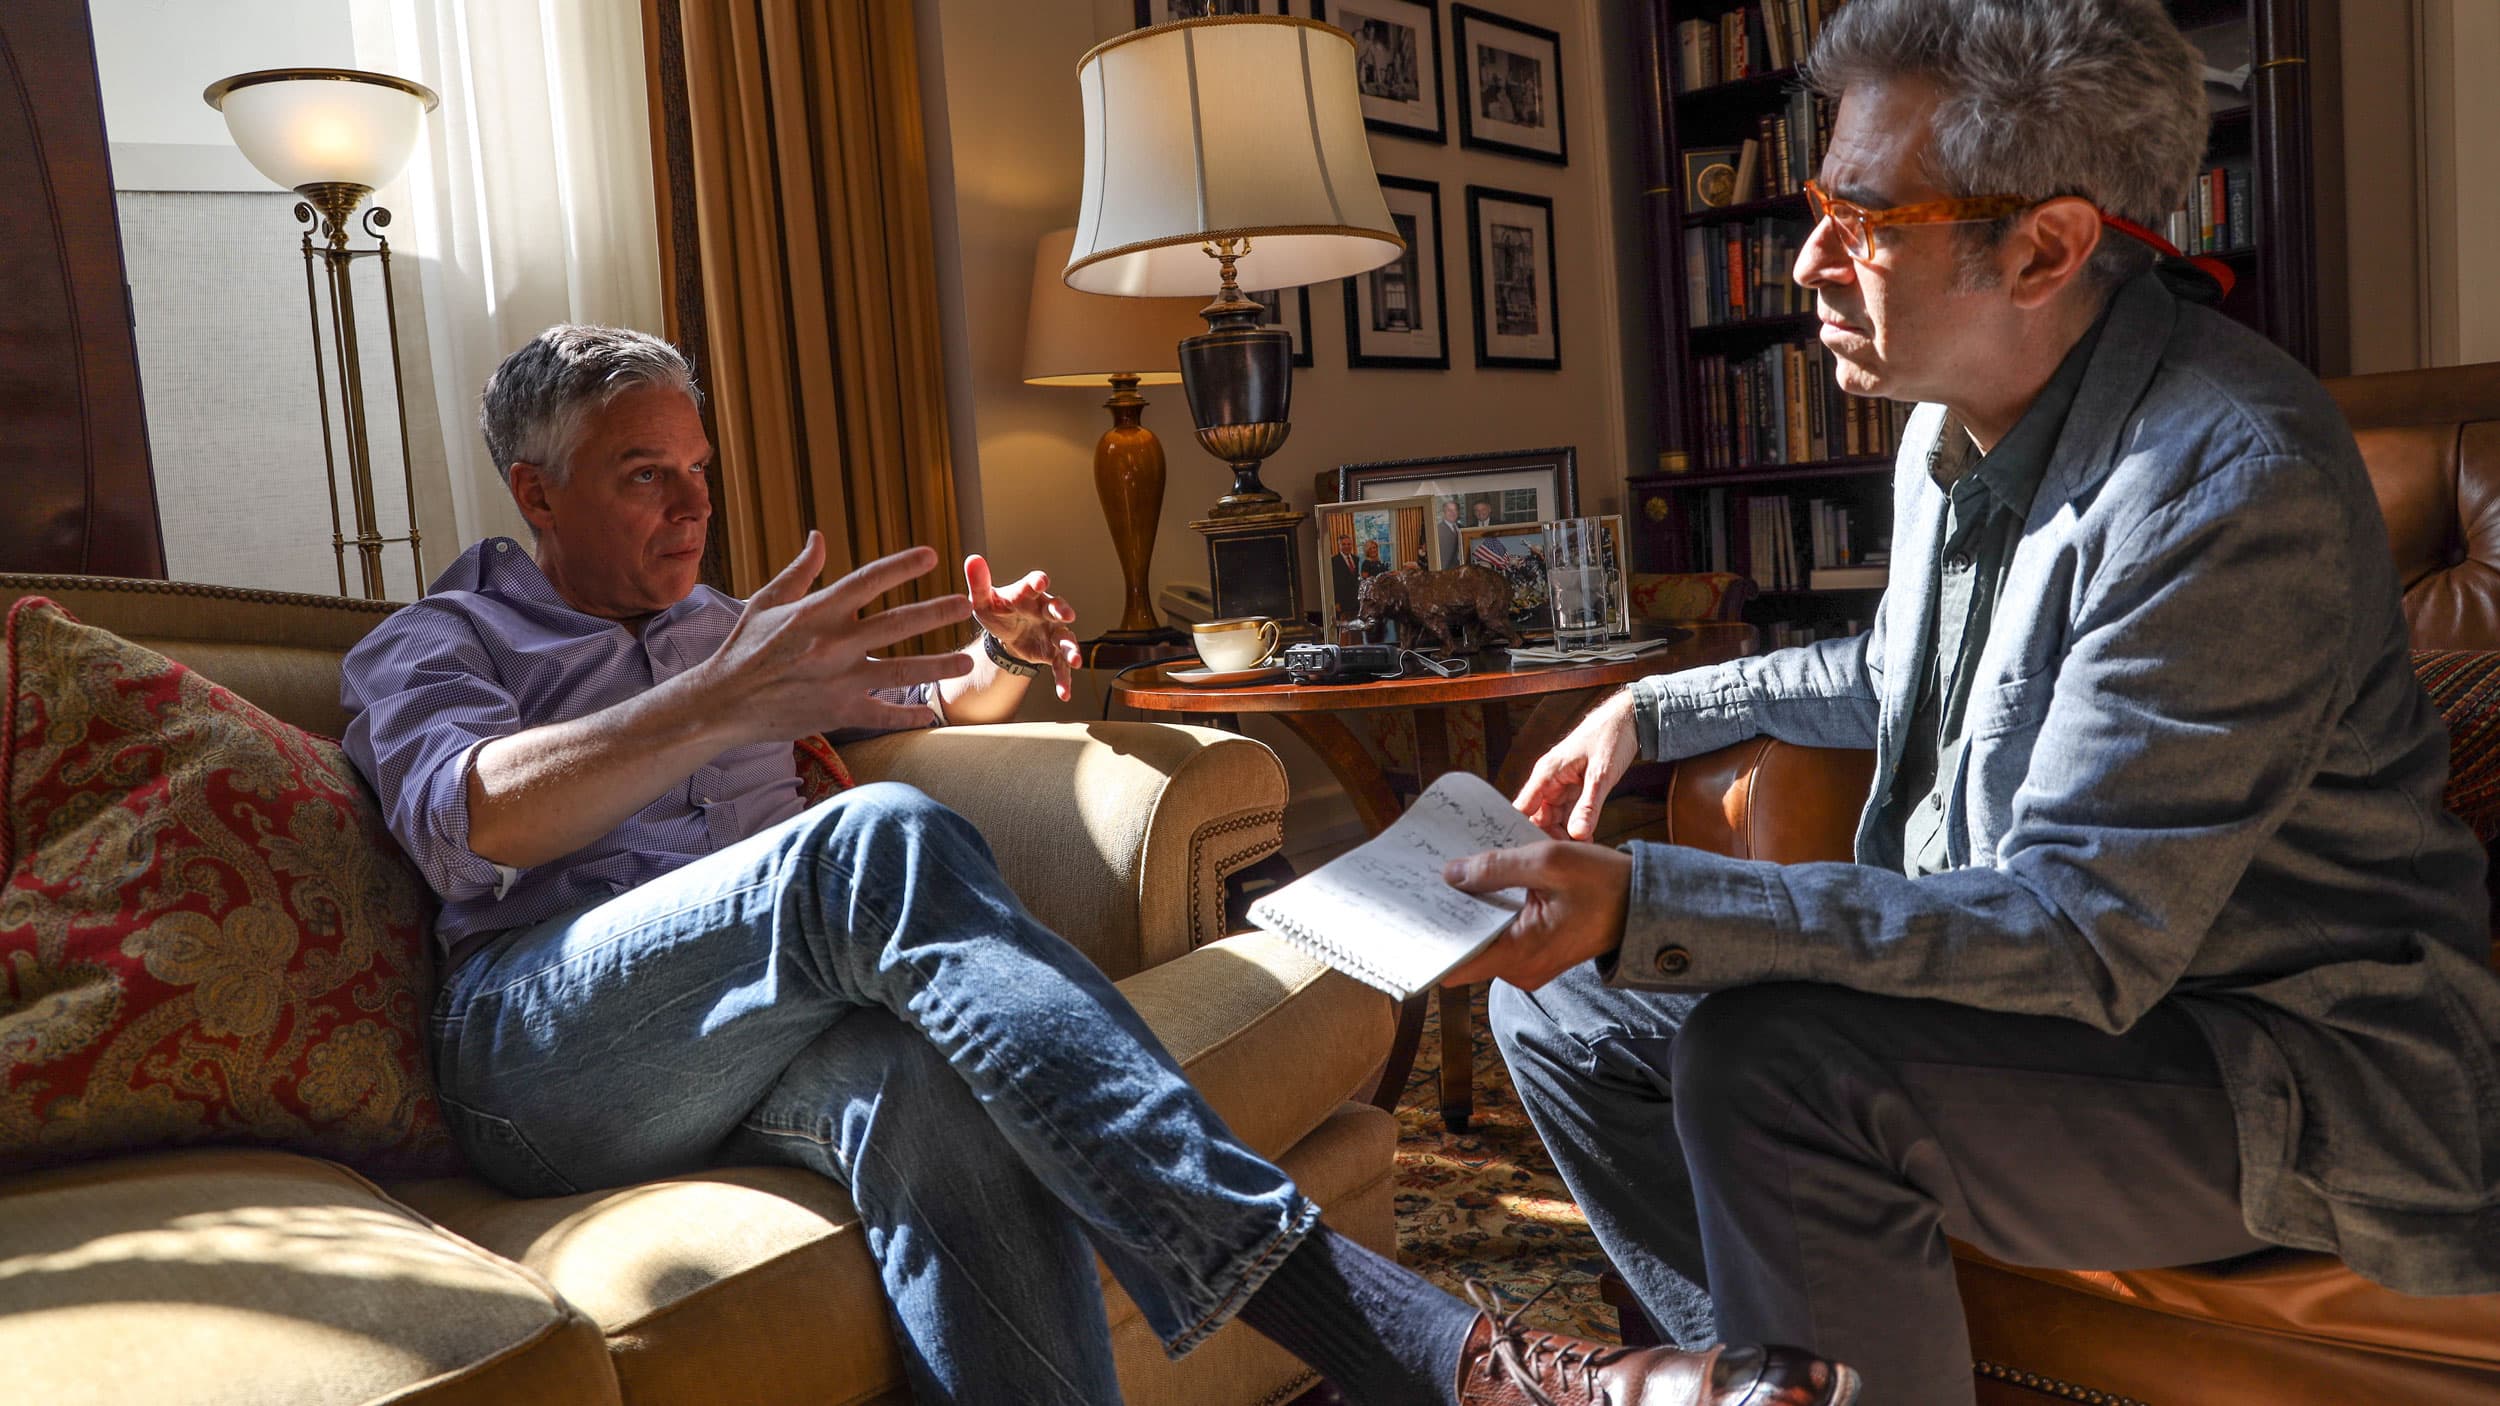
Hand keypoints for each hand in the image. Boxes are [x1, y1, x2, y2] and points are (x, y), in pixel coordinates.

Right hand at [696, 532, 975, 742]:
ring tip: (967, 660)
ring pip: (901, 670)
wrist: (723, 702)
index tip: (931, 555)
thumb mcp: (767, 602)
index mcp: (816, 612)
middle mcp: (833, 643)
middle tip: (966, 604)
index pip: (867, 581)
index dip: (901, 566)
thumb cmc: (744, 648)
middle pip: (896, 624)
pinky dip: (907, 716)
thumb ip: (800, 571)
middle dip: (935, 613)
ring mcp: (838, 680)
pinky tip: (930, 715)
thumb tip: (821, 537)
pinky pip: (882, 714)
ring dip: (938, 665)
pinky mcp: (838, 712)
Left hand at [966, 554, 1080, 701]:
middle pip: (1057, 608)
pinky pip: (1060, 666)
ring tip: (1075, 660)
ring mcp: (1051, 632)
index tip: (1040, 581)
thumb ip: (979, 582)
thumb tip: (972, 559)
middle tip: (1067, 614)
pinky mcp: (1051, 652)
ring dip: (1071, 649)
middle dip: (1062, 610)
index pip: (1033, 584)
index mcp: (1027, 594)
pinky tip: (1064, 694)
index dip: (1037, 582)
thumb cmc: (997, 610)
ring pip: (1065, 639)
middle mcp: (1045, 610)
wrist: (1005, 633)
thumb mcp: (983, 599)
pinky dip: (1064, 679)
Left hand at [1438, 841, 1633, 991]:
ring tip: (1452, 876)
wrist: (1645, 904)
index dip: (1430, 942)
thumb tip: (1451, 874)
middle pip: (1465, 951)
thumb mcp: (1549, 862)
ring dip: (1471, 911)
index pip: (1455, 966)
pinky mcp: (1535, 954)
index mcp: (1519, 954)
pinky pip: (1501, 937)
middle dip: (1448, 917)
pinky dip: (1491, 913)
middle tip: (1428, 882)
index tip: (1412, 916)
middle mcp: (1519, 970)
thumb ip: (1497, 868)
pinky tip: (1483, 883)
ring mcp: (1528, 965)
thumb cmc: (1604, 884)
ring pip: (1482, 942)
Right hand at [1512, 688, 1640, 839]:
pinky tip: (1586, 839)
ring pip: (1552, 818)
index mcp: (1546, 773)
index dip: (1521, 831)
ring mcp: (1560, 785)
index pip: (1521, 809)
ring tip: (1579, 851)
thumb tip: (1577, 835)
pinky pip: (1568, 813)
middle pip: (1536, 819)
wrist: (1627, 719)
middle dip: (1548, 838)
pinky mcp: (1573, 788)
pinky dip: (1575, 827)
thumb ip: (1588, 806)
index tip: (1532, 852)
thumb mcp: (1601, 775)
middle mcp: (1548, 780)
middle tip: (1566, 857)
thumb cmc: (1611, 736)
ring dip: (1564, 835)